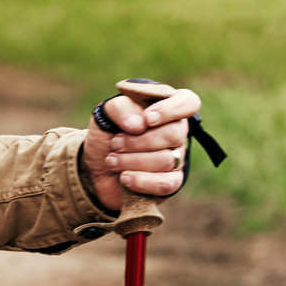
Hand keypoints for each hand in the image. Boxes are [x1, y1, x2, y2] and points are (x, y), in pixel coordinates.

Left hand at [82, 84, 201, 212]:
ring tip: (112, 160)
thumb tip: (139, 125)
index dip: (171, 110)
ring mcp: (177, 158)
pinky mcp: (171, 182)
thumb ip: (120, 109)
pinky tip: (124, 178)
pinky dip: (142, 181)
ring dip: (133, 161)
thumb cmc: (107, 135)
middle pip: (174, 134)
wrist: (96, 168)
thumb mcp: (106, 114)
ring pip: (167, 160)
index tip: (147, 119)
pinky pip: (167, 183)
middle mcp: (176, 132)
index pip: (188, 102)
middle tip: (115, 143)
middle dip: (139, 141)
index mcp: (166, 107)